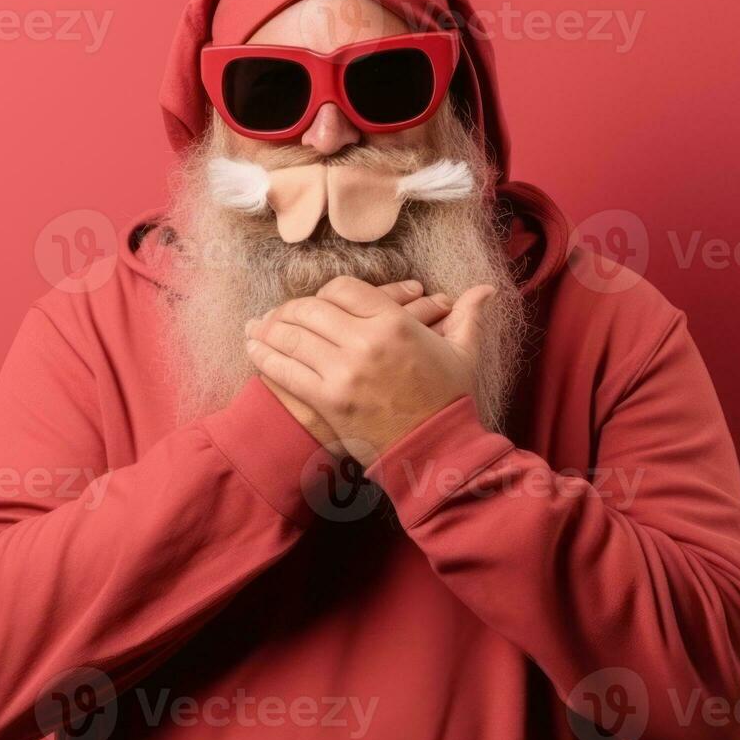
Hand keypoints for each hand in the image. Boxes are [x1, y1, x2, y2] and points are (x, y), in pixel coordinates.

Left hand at [245, 276, 494, 465]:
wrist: (437, 450)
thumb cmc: (450, 400)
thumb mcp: (464, 353)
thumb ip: (468, 316)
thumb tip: (486, 289)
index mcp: (395, 322)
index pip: (343, 288)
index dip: (325, 292)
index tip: (318, 301)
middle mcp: (366, 341)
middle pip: (311, 308)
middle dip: (290, 309)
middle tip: (278, 313)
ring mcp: (344, 371)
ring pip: (293, 335)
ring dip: (269, 328)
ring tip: (255, 327)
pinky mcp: (328, 400)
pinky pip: (285, 370)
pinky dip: (264, 356)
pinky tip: (253, 348)